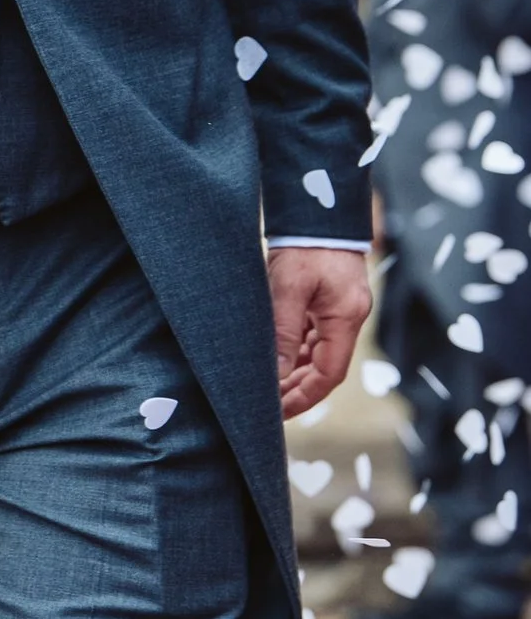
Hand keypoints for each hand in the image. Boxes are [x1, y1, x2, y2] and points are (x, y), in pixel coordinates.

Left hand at [270, 242, 372, 418]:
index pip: (329, 374)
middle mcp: (348, 317)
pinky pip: (314, 333)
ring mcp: (340, 308)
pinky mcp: (329, 298)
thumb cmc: (304, 244)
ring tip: (269, 386)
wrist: (317, 207)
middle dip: (299, 389)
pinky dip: (297, 348)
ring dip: (296, 370)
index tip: (279, 411)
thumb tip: (276, 374)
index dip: (305, 396)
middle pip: (325, 367)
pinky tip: (278, 356)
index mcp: (346, 318)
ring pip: (319, 351)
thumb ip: (283, 332)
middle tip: (269, 406)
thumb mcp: (288, 287)